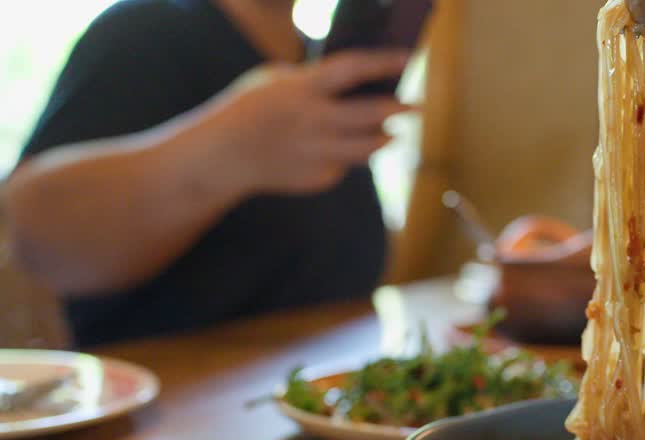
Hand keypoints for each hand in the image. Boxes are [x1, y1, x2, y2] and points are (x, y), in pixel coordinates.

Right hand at [202, 50, 412, 194]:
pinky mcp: (321, 177)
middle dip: (401, 109)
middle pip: (374, 114)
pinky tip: (335, 150)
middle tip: (418, 107)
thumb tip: (357, 82)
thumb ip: (314, 80)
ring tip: (392, 132)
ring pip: (370, 147)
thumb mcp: (276, 80)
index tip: (408, 58)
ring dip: (385, 137)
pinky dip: (346, 155)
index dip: (385, 62)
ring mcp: (320, 153)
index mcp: (304, 89)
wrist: (225, 156)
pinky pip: (345, 163)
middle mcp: (316, 122)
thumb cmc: (252, 108)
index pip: (355, 69)